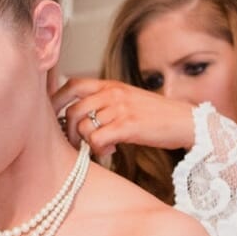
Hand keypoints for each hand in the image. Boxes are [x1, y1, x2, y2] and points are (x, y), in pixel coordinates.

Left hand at [51, 77, 196, 156]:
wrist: (185, 121)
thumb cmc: (155, 115)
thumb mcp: (127, 100)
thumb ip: (105, 103)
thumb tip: (78, 118)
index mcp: (110, 85)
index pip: (72, 84)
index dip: (56, 100)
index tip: (52, 117)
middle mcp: (113, 93)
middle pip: (72, 110)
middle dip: (69, 132)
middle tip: (76, 144)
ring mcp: (120, 109)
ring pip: (84, 127)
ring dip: (87, 143)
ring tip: (102, 147)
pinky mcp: (128, 125)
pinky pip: (98, 139)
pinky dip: (100, 149)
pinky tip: (111, 151)